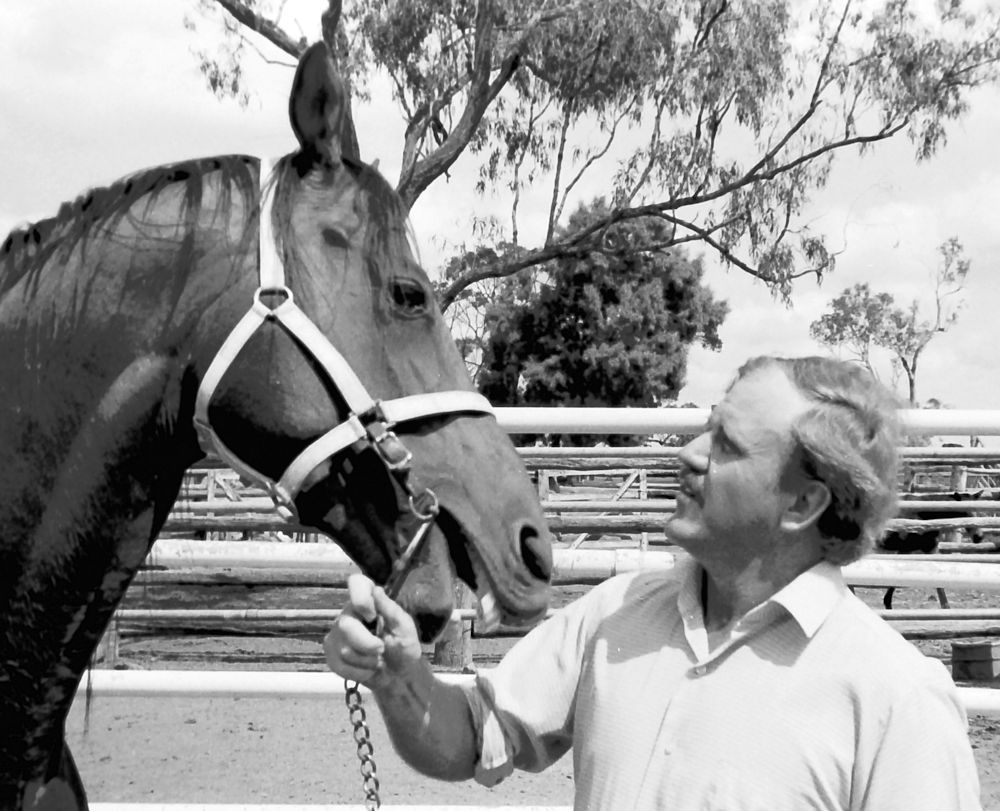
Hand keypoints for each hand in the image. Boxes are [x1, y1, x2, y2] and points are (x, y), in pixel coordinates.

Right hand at [324, 573, 421, 687]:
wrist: (398, 676)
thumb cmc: (403, 647)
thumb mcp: (404, 628)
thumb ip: (391, 610)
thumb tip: (376, 589)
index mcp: (369, 602)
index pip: (356, 583)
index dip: (360, 597)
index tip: (371, 615)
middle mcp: (350, 613)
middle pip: (345, 624)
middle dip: (367, 643)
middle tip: (382, 649)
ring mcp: (337, 633)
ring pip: (343, 648)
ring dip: (366, 660)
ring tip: (377, 660)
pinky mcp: (331, 653)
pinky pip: (338, 664)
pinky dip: (358, 672)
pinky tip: (367, 669)